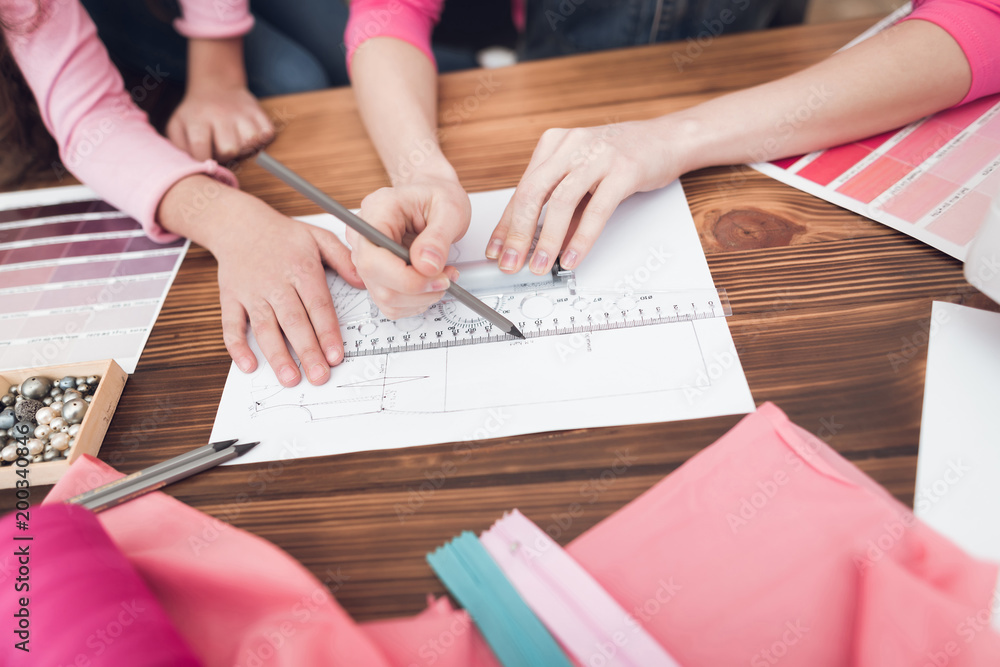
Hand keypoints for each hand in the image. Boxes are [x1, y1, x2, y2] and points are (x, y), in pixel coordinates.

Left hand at [166, 84, 273, 162]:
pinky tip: (248, 134)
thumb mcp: (178, 125)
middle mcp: (220, 114)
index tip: (205, 158)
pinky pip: (267, 134)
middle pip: (229, 150)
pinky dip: (261, 139)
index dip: (204, 161)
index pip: (201, 149)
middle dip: (226, 155)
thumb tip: (191, 168)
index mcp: (197, 119)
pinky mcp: (258, 111)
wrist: (216, 85)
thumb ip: (179, 148)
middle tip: (221, 148)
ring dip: (244, 148)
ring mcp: (242, 112)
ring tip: (235, 140)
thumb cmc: (196, 114)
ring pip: (251, 143)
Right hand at [215, 209, 364, 385]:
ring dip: (277, 355)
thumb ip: (343, 258)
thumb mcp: (318, 237)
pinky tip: (248, 365)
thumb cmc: (283, 235)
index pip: (318, 306)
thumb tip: (365, 282)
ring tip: (290, 378)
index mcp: (301, 269)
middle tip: (319, 376)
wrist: (239, 224)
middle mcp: (276, 283)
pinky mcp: (230, 298)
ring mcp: (251, 292)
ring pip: (265, 328)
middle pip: (294, 322)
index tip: (336, 356)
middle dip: (308, 352)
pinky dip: (237, 346)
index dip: (328, 332)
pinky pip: (231, 324)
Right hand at [350, 177, 470, 318]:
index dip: (405, 278)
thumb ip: (438, 237)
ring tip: (442, 276)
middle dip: (418, 290)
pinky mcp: (377, 276)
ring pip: (385, 298)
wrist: (433, 197)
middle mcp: (364, 237)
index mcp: (376, 212)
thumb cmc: (437, 197)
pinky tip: (430, 282)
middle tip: (446, 278)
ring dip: (421, 297)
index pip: (373, 258)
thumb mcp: (450, 209)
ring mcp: (368, 258)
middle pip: (377, 282)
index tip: (436, 276)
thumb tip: (426, 265)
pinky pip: (392, 303)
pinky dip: (416, 301)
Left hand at [486, 120, 677, 274]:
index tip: (496, 250)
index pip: (521, 189)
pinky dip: (581, 238)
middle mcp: (571, 145)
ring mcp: (597, 155)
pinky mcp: (623, 170)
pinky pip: (596, 209)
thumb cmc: (622, 158)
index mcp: (553, 144)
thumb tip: (538, 244)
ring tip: (540, 265)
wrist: (667, 139)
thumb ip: (562, 208)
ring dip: (547, 240)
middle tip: (511, 263)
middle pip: (533, 193)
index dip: (506, 224)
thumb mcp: (583, 177)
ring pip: (561, 202)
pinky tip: (572, 257)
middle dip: (518, 234)